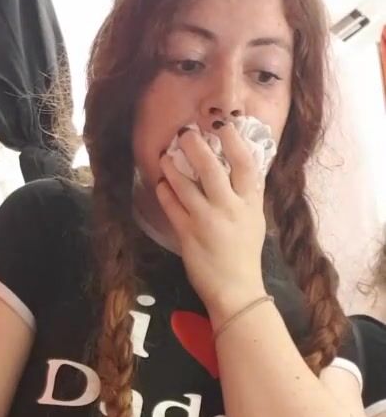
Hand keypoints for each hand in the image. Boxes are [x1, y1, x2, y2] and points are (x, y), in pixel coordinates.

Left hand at [157, 124, 266, 320]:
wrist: (236, 290)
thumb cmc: (244, 255)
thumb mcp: (254, 220)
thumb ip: (246, 195)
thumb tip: (236, 167)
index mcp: (251, 203)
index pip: (246, 164)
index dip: (234, 141)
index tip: (223, 125)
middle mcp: (230, 208)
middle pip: (212, 168)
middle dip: (196, 146)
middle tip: (184, 133)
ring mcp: (207, 221)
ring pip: (186, 184)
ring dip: (172, 166)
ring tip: (165, 156)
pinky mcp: (188, 235)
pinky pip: (172, 206)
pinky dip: (164, 191)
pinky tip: (161, 184)